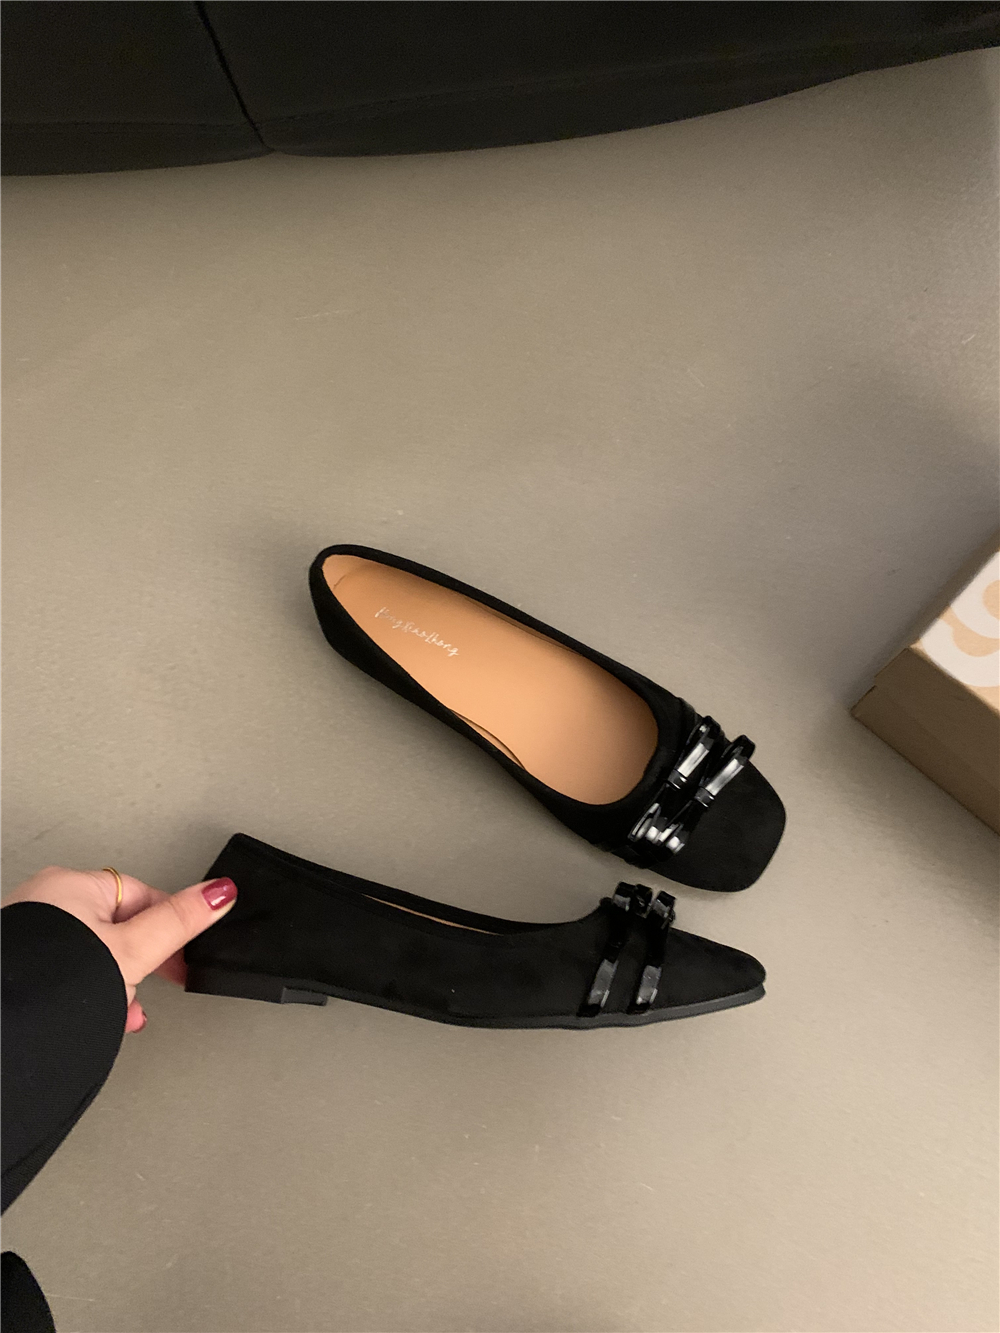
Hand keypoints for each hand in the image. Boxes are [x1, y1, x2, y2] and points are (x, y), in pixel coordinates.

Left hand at [4, 866, 236, 1033]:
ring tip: (121, 1006)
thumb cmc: (53, 983)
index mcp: (73, 883)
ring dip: (115, 982)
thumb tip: (219, 892)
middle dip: (140, 961)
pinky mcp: (23, 967)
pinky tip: (98, 1014)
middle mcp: (46, 901)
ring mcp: (31, 934)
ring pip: (95, 953)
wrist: (5, 1031)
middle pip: (120, 926)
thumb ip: (178, 922)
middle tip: (152, 983)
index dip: (169, 926)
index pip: (144, 895)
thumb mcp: (133, 951)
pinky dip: (89, 990)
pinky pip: (70, 970)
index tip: (184, 954)